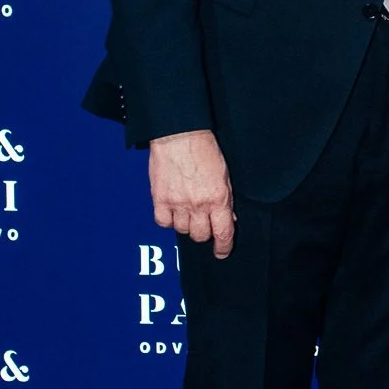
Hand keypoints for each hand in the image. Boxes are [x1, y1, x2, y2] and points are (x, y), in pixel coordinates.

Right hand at [149, 130, 235, 257]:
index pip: (223, 233)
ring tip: (188, 212)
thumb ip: (226, 199)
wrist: (179, 136)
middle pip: (201, 236)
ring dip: (186, 225)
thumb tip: (228, 218)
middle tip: (204, 223)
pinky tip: (172, 211)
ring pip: (182, 230)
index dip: (223, 247)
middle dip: (204, 233)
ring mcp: (177, 204)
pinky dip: (168, 220)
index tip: (222, 252)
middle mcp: (198, 205)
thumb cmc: (204, 151)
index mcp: (218, 199)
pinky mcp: (160, 199)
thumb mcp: (225, 176)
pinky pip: (163, 222)